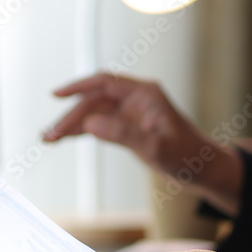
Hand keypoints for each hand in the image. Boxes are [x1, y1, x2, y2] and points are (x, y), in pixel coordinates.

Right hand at [44, 73, 242, 215]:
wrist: (203, 169)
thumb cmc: (187, 156)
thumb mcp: (155, 147)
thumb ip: (123, 134)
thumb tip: (90, 123)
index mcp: (145, 94)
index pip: (106, 82)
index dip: (79, 86)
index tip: (56, 96)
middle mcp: (136, 99)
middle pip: (95, 100)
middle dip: (71, 115)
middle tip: (49, 134)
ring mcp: (131, 113)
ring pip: (94, 113)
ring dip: (73, 124)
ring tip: (48, 138)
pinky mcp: (129, 127)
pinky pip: (100, 124)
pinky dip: (83, 131)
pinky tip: (65, 138)